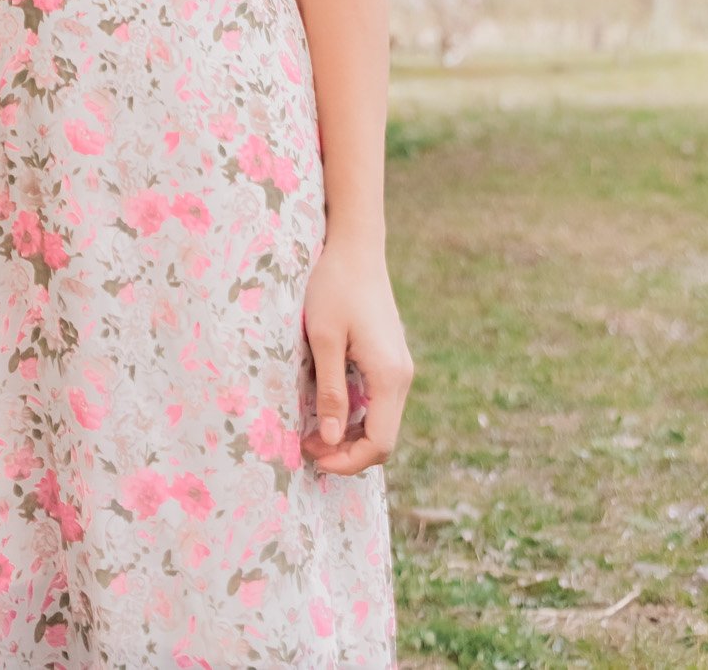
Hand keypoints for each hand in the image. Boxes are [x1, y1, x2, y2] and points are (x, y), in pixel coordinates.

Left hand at [300, 238, 412, 476]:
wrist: (355, 246)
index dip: (347, 461)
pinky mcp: (390, 358)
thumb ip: (330, 391)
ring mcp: (399, 367)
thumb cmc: (334, 287)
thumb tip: (331, 440)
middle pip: (383, 437)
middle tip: (306, 445)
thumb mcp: (324, 339)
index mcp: (389, 376)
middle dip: (346, 451)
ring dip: (350, 434)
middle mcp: (401, 376)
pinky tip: (328, 406)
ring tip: (312, 430)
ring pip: (382, 420)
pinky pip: (379, 401)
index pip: (379, 443)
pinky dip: (357, 414)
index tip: (313, 456)